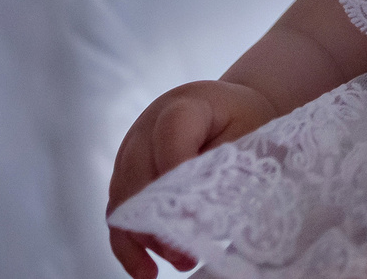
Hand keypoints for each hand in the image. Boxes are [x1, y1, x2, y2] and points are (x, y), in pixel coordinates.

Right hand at [105, 78, 281, 278]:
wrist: (233, 109)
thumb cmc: (246, 121)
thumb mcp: (250, 134)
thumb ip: (227, 167)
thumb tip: (200, 214)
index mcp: (184, 104)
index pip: (171, 136)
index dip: (178, 173)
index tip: (196, 213)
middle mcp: (147, 125)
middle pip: (139, 175)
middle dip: (161, 219)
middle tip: (190, 253)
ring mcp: (130, 150)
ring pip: (123, 199)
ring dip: (146, 237)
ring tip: (183, 262)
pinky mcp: (124, 175)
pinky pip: (117, 212)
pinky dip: (128, 243)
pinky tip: (145, 271)